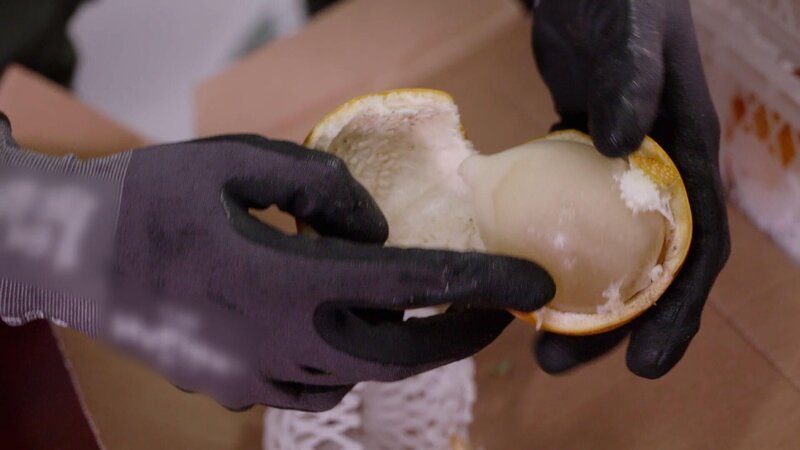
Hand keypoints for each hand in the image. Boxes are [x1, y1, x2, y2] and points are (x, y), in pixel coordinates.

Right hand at [0, 118, 553, 411]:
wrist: (71, 255)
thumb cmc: (150, 199)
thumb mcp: (237, 160)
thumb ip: (320, 186)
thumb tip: (374, 230)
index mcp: (286, 280)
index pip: (410, 284)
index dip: (480, 283)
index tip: (533, 285)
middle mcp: (280, 342)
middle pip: (399, 354)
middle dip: (458, 332)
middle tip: (495, 309)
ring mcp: (256, 376)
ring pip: (358, 375)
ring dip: (397, 346)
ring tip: (414, 311)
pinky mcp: (234, 389)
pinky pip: (313, 385)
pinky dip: (343, 361)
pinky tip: (337, 329)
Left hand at [529, 0, 729, 377]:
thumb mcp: (634, 33)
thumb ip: (634, 80)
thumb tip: (622, 144)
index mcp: (687, 158)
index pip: (698, 250)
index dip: (679, 313)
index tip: (647, 363)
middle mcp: (655, 175)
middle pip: (643, 269)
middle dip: (610, 327)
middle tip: (557, 366)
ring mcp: (611, 173)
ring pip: (599, 252)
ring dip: (571, 299)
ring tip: (529, 341)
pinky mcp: (571, 161)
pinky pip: (561, 220)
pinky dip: (543, 252)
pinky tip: (509, 275)